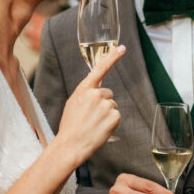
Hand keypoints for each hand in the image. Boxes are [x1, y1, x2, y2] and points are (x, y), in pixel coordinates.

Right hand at [56, 45, 124, 161]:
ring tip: (94, 124)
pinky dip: (111, 123)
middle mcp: (96, 94)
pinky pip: (117, 116)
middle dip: (103, 103)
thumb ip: (85, 93)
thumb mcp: (73, 103)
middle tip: (90, 117)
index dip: (112, 57)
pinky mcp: (114, 117)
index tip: (122, 48)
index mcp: (84, 89)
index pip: (100, 68)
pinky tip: (100, 129)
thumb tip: (97, 88)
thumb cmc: (70, 126)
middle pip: (108, 93)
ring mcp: (106, 105)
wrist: (71, 145)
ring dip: (107, 114)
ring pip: (113, 105)